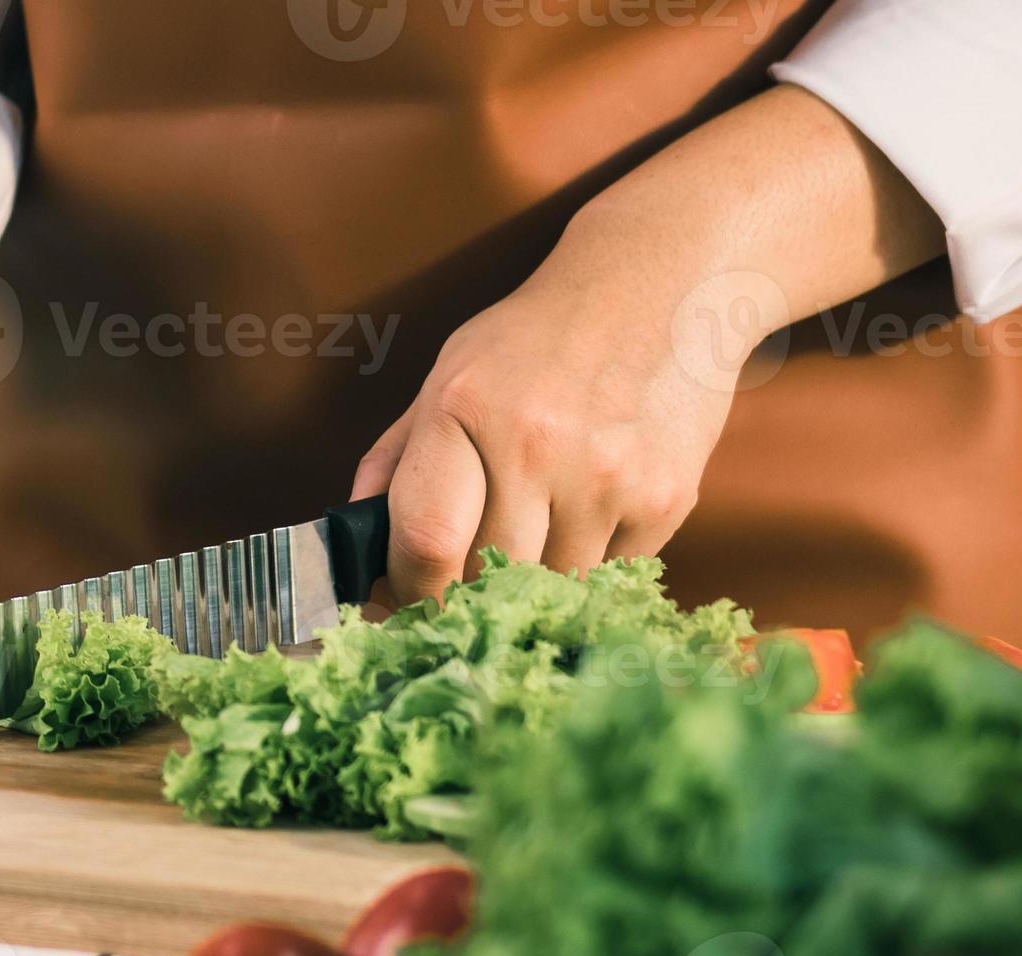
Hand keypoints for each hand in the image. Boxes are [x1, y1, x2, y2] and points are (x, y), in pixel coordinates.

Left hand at [350, 277, 750, 601]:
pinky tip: (589, 514)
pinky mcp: (666, 500)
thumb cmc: (535, 341)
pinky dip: (590, 564)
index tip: (405, 601)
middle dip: (467, 593)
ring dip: (532, 584)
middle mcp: (535, 445)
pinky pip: (609, 576)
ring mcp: (606, 477)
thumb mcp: (446, 378)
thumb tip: (355, 549)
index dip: (408, 592)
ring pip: (549, 589)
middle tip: (466, 578)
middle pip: (485, 579)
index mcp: (462, 410)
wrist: (659, 288)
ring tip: (536, 532)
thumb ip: (394, 464)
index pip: (424, 542)